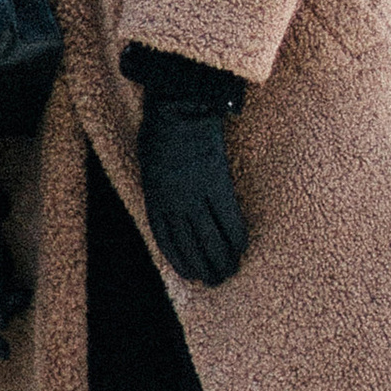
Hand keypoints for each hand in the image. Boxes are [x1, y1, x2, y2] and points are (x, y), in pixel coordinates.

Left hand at [137, 106, 248, 287]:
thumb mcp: (148, 162)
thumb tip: (167, 200)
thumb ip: (158, 185)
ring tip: (230, 272)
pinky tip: (242, 247)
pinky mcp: (218, 185)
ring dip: (222, 259)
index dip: (180, 261)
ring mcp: (196, 196)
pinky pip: (229, 219)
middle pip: (191, 245)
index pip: (167, 240)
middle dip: (204, 267)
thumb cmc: (159, 130)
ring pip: (210, 238)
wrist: (178, 109)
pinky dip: (236, 235)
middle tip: (216, 281)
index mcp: (155, 199)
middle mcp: (174, 204)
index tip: (192, 275)